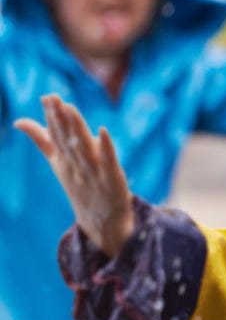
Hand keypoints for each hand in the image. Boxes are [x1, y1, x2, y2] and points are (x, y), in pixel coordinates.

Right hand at [15, 95, 133, 255]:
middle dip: (60, 119)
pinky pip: (109, 162)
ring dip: (77, 129)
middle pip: (67, 140)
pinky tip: (103, 130)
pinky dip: (106, 147)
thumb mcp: (59, 163)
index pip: (56, 136)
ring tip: (70, 108)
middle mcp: (76, 166)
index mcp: (63, 160)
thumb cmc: (81, 186)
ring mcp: (94, 173)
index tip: (47, 97)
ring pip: (83, 148)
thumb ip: (43, 140)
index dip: (52, 117)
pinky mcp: (112, 179)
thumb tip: (19, 121)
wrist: (102, 221)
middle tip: (54, 98)